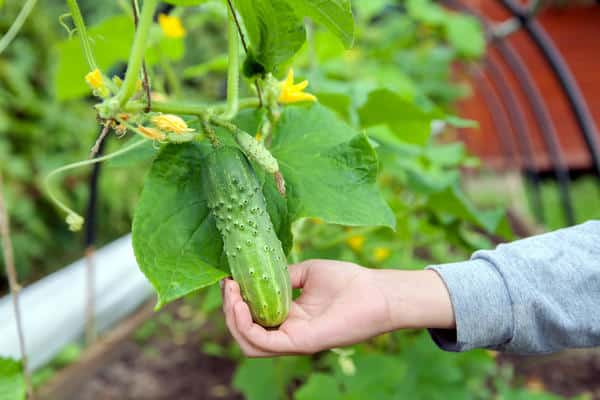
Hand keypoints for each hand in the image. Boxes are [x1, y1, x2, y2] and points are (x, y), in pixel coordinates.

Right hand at [222, 259, 453, 356]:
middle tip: (228, 285)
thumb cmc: (348, 281)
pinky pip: (263, 343)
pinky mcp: (301, 343)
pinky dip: (245, 325)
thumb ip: (286, 276)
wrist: (376, 291)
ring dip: (232, 319)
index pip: (252, 319)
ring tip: (231, 295)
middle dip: (229, 310)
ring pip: (249, 343)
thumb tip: (264, 270)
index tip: (229, 279)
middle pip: (245, 333)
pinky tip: (240, 304)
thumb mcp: (309, 272)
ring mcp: (294, 340)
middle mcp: (288, 333)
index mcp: (289, 318)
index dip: (235, 302)